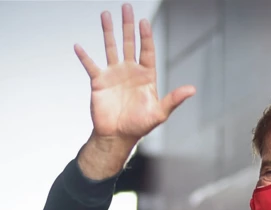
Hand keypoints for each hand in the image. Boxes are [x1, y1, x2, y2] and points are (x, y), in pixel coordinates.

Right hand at [74, 4, 194, 177]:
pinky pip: (90, 66)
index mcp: (146, 76)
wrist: (117, 137)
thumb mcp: (160, 113)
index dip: (146, 36)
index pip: (146, 50)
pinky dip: (84, 56)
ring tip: (105, 14)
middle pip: (129, 43)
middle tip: (126, 7)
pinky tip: (78, 46)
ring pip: (111, 48)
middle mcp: (130, 71)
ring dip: (108, 32)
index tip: (144, 21)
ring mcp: (113, 75)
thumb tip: (192, 89)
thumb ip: (174, 99)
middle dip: (128, 25)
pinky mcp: (99, 82)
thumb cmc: (140, 126)